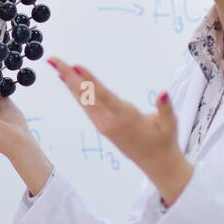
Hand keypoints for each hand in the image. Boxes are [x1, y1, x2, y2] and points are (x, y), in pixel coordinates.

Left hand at [47, 57, 178, 172]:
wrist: (156, 163)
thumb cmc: (164, 140)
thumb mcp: (170, 123)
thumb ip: (165, 107)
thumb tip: (163, 93)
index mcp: (125, 117)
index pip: (103, 95)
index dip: (88, 80)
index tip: (75, 66)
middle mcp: (109, 121)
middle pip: (85, 95)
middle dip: (68, 76)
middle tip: (53, 60)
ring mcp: (103, 125)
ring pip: (82, 100)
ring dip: (69, 83)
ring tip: (57, 67)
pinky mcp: (102, 127)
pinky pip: (85, 106)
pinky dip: (76, 93)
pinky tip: (69, 84)